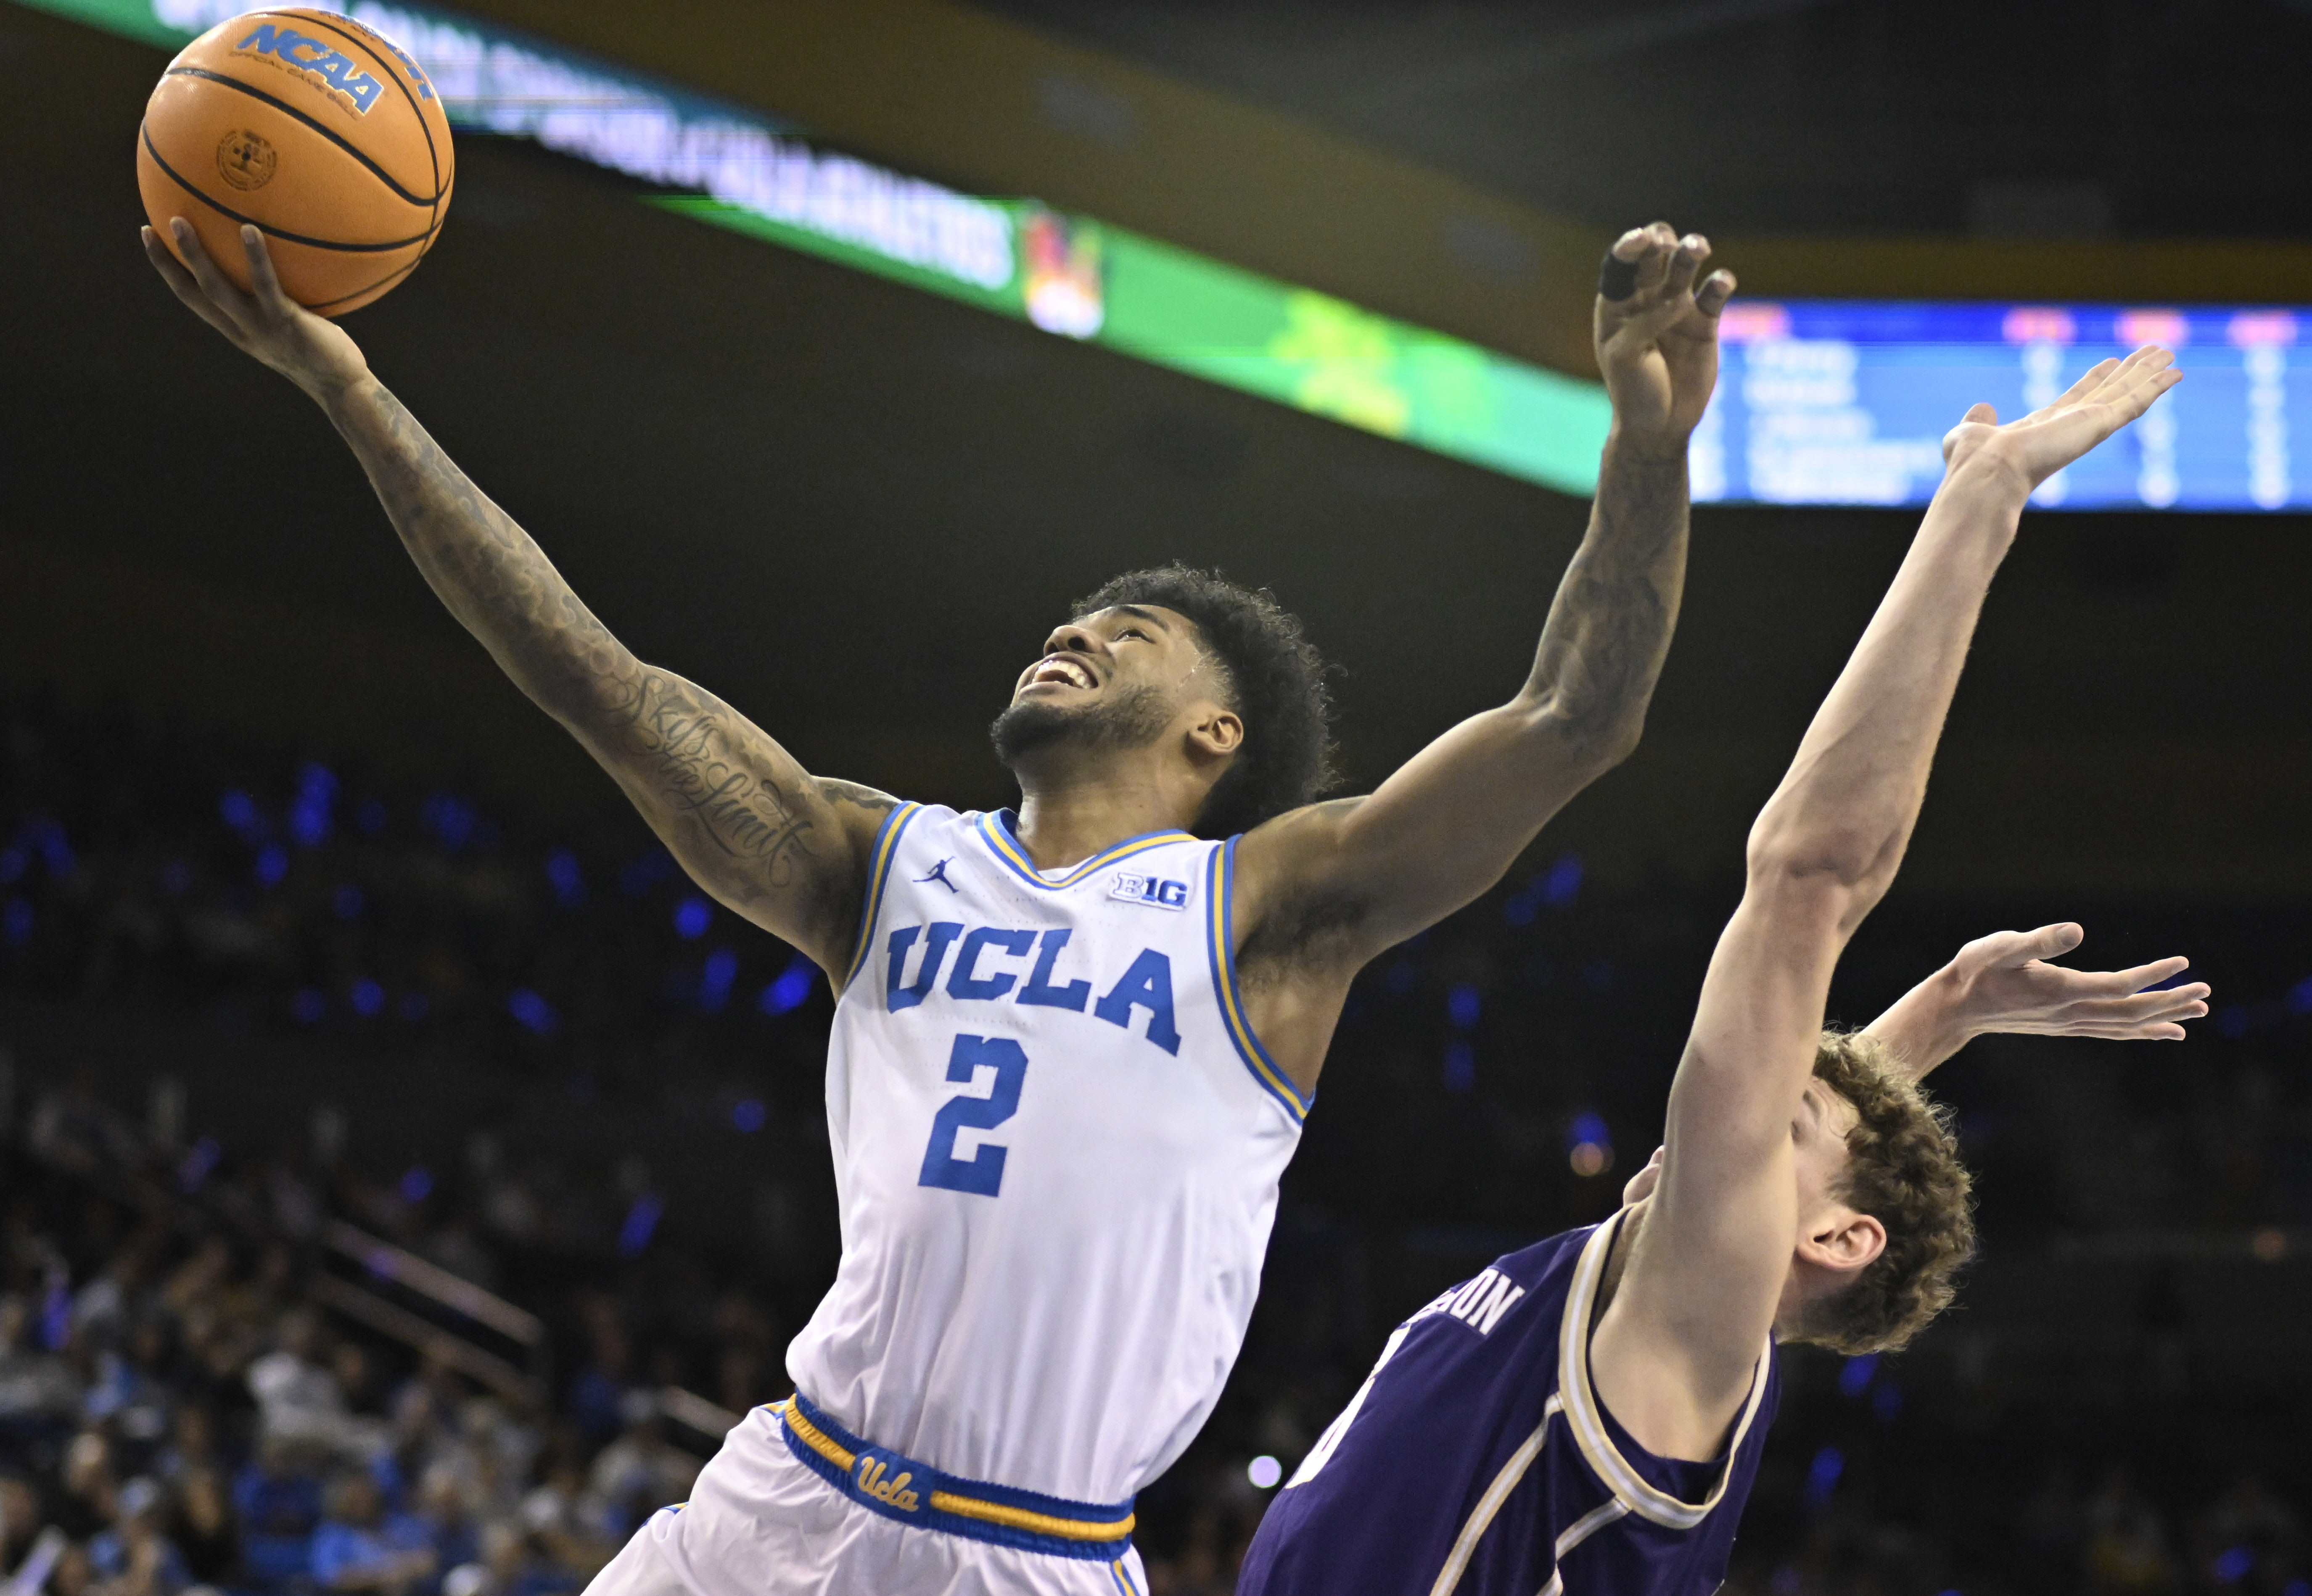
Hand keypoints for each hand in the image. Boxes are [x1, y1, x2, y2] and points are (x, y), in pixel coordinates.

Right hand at [142, 219, 370, 400]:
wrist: (341, 386)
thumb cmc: (320, 349)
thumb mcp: (288, 322)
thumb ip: (275, 298)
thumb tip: (278, 259)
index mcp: (236, 329)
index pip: (192, 297)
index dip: (168, 269)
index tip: (151, 238)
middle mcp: (241, 329)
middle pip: (193, 292)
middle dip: (169, 262)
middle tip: (155, 225)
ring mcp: (260, 327)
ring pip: (216, 289)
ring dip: (196, 256)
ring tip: (181, 221)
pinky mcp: (284, 322)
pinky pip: (266, 286)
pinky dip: (255, 258)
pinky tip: (249, 229)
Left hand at [1593, 222, 1734, 441]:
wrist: (1661, 423)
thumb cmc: (1632, 389)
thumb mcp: (1625, 356)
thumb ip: (1645, 323)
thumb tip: (1680, 300)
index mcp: (1617, 303)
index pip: (1620, 265)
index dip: (1629, 247)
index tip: (1639, 240)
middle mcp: (1647, 298)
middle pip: (1655, 255)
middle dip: (1660, 241)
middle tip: (1666, 242)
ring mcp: (1678, 306)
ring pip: (1685, 266)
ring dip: (1691, 250)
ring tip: (1698, 247)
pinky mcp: (1706, 320)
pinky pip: (1715, 293)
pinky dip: (1721, 282)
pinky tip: (1721, 282)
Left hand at [1941, 344, 2180, 492]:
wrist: (1986, 475)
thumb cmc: (1972, 462)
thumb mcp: (1971, 433)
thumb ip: (1979, 420)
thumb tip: (1981, 409)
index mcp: (2043, 427)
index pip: (2077, 397)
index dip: (2095, 379)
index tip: (2111, 362)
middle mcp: (2070, 426)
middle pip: (2109, 392)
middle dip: (2131, 373)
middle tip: (2154, 353)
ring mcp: (2088, 426)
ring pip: (2127, 394)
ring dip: (2149, 374)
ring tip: (2170, 353)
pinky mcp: (2099, 424)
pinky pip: (2134, 402)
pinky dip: (2155, 386)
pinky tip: (2175, 372)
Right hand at [1945, 922, 2207, 1040]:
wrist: (1955, 1008)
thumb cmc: (1975, 971)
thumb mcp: (2000, 947)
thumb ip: (2039, 940)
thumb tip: (2077, 928)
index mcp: (2060, 991)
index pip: (2119, 987)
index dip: (2153, 976)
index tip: (2183, 963)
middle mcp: (2071, 1013)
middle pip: (2132, 1012)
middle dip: (2171, 1000)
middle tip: (2206, 991)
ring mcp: (2070, 1023)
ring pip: (2128, 1026)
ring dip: (2165, 1017)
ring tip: (2198, 1010)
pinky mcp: (2066, 1025)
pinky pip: (2115, 1032)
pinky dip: (2145, 1032)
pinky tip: (2166, 1031)